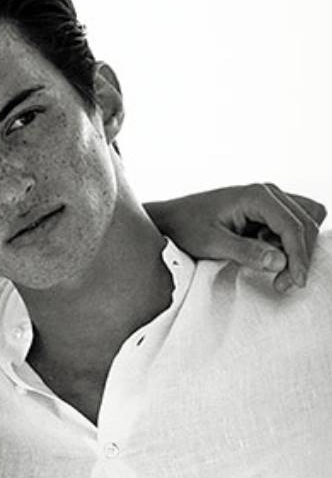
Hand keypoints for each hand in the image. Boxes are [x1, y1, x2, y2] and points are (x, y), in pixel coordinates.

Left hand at [144, 183, 326, 292]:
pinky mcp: (266, 213)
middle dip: (301, 256)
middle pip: (306, 223)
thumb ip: (246, 252)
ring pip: (304, 223)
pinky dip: (289, 246)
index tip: (296, 281)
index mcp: (256, 196)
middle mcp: (268, 193)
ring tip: (275, 271)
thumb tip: (280, 262)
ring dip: (298, 250)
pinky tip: (266, 257)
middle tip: (283, 284)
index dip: (299, 256)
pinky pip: (292, 227)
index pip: (293, 226)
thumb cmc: (186, 227)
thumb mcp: (212, 243)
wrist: (171, 219)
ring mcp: (269, 201)